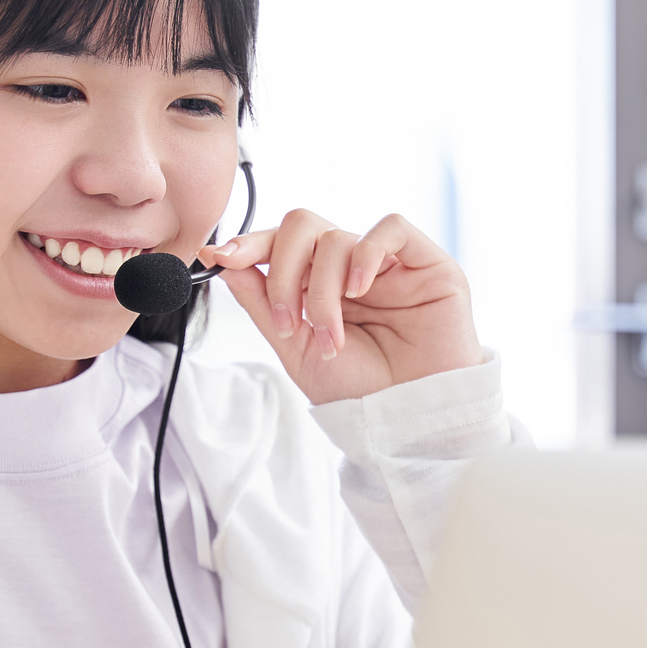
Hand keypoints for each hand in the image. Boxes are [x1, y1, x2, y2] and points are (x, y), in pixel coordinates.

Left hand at [199, 210, 484, 403]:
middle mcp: (351, 267)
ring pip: (337, 237)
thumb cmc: (361, 391)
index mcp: (321, 283)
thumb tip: (225, 261)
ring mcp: (389, 263)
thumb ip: (263, 303)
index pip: (281, 242)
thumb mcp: (296, 350)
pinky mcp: (427, 262)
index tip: (219, 256)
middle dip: (284, 272)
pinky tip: (359, 291)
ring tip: (330, 337)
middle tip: (287, 321)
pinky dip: (366, 254)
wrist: (410, 421)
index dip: (249, 243)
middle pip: (303, 226)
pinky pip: (392, 228)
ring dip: (322, 291)